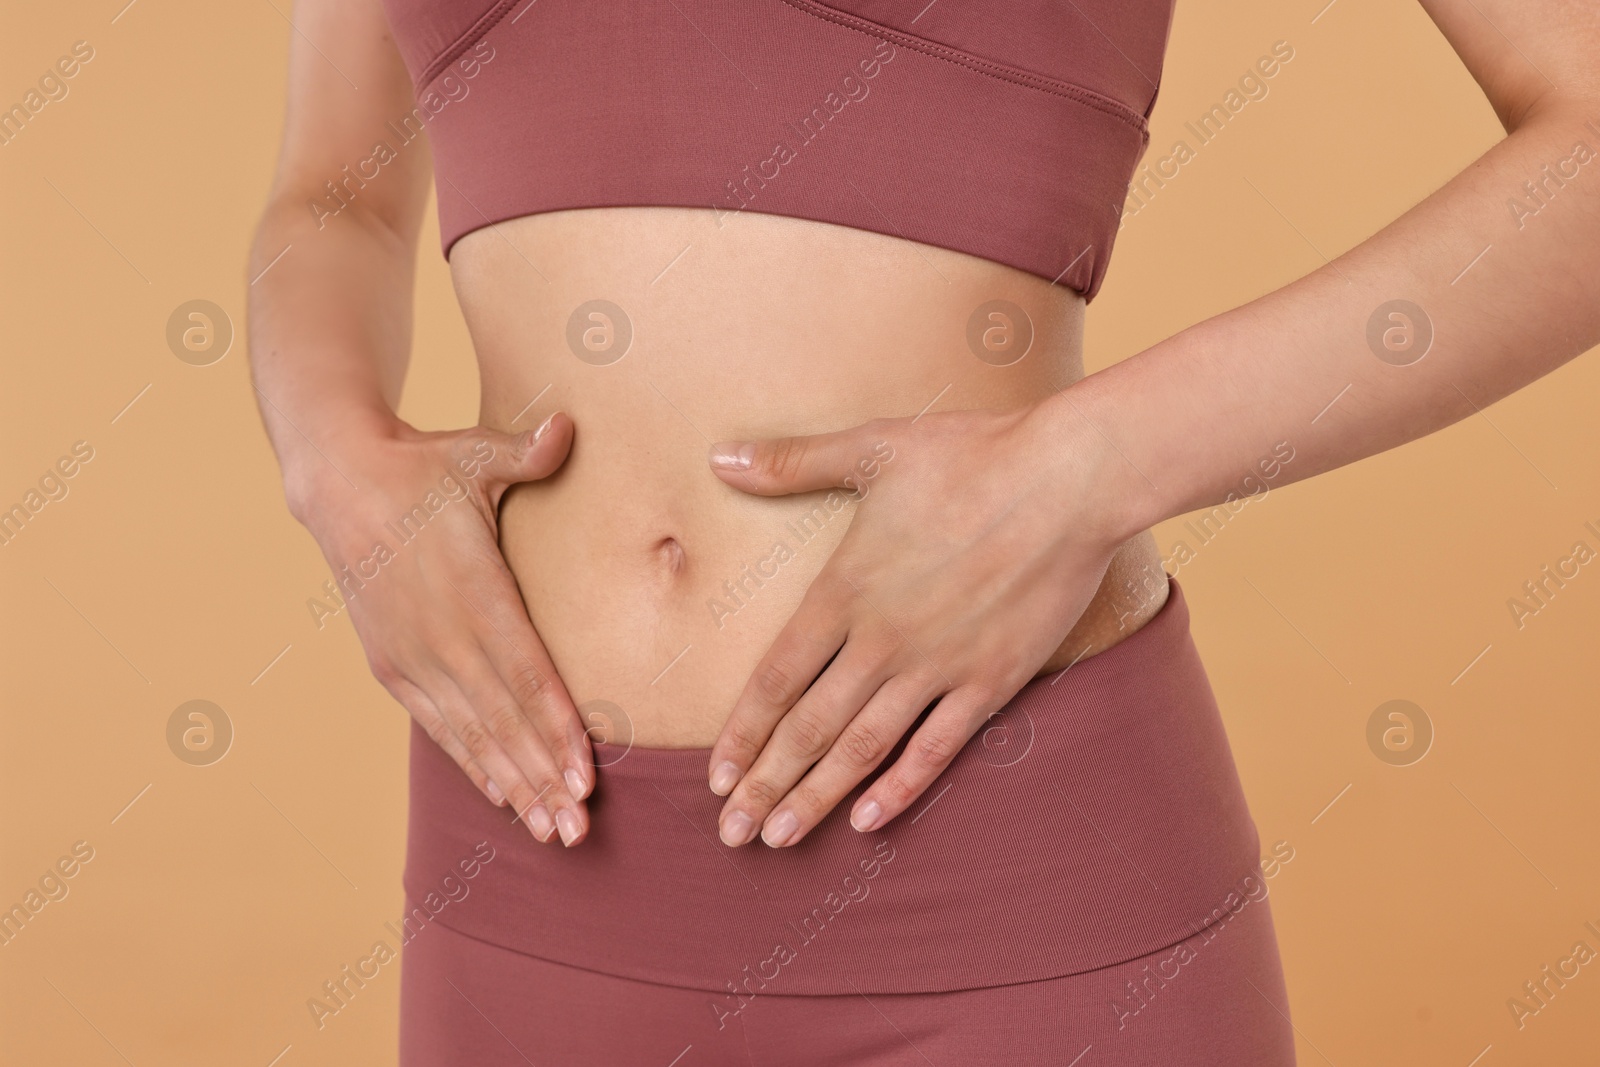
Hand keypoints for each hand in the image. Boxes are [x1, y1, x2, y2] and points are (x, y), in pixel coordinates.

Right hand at [292, 413, 594, 845]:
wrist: (337, 482)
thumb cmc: (422, 466)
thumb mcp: (473, 453)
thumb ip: (526, 454)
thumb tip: (568, 428)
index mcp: (469, 588)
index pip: (522, 670)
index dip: (555, 726)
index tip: (585, 772)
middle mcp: (438, 634)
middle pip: (501, 720)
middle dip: (541, 777)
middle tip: (579, 830)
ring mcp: (411, 657)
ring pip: (471, 734)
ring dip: (512, 785)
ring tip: (550, 832)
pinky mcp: (392, 667)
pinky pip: (439, 727)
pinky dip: (472, 764)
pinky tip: (502, 798)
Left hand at [703, 401, 1128, 846]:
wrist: (1069, 480)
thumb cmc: (970, 457)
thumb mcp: (870, 448)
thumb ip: (791, 463)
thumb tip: (719, 455)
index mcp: (845, 590)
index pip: (776, 678)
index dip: (742, 732)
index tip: (715, 775)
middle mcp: (882, 640)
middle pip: (808, 728)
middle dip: (765, 785)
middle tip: (731, 833)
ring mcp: (937, 666)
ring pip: (862, 748)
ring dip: (817, 798)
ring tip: (779, 839)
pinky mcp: (991, 679)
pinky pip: (937, 747)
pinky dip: (901, 787)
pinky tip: (869, 819)